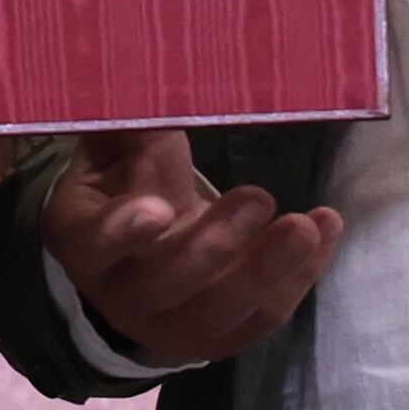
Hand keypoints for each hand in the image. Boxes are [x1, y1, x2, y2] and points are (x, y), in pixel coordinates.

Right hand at [39, 129, 339, 366]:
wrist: (137, 257)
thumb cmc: (127, 184)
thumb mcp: (117, 149)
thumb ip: (134, 119)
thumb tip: (159, 69)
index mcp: (82, 238)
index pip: (95, 241)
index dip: (124, 231)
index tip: (159, 208)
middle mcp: (120, 292)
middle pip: (167, 280)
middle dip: (216, 244)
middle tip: (258, 199)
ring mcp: (171, 325)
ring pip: (222, 309)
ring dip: (269, 268)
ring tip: (308, 225)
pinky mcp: (219, 340)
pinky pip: (263, 316)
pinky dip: (300, 276)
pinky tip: (326, 230)